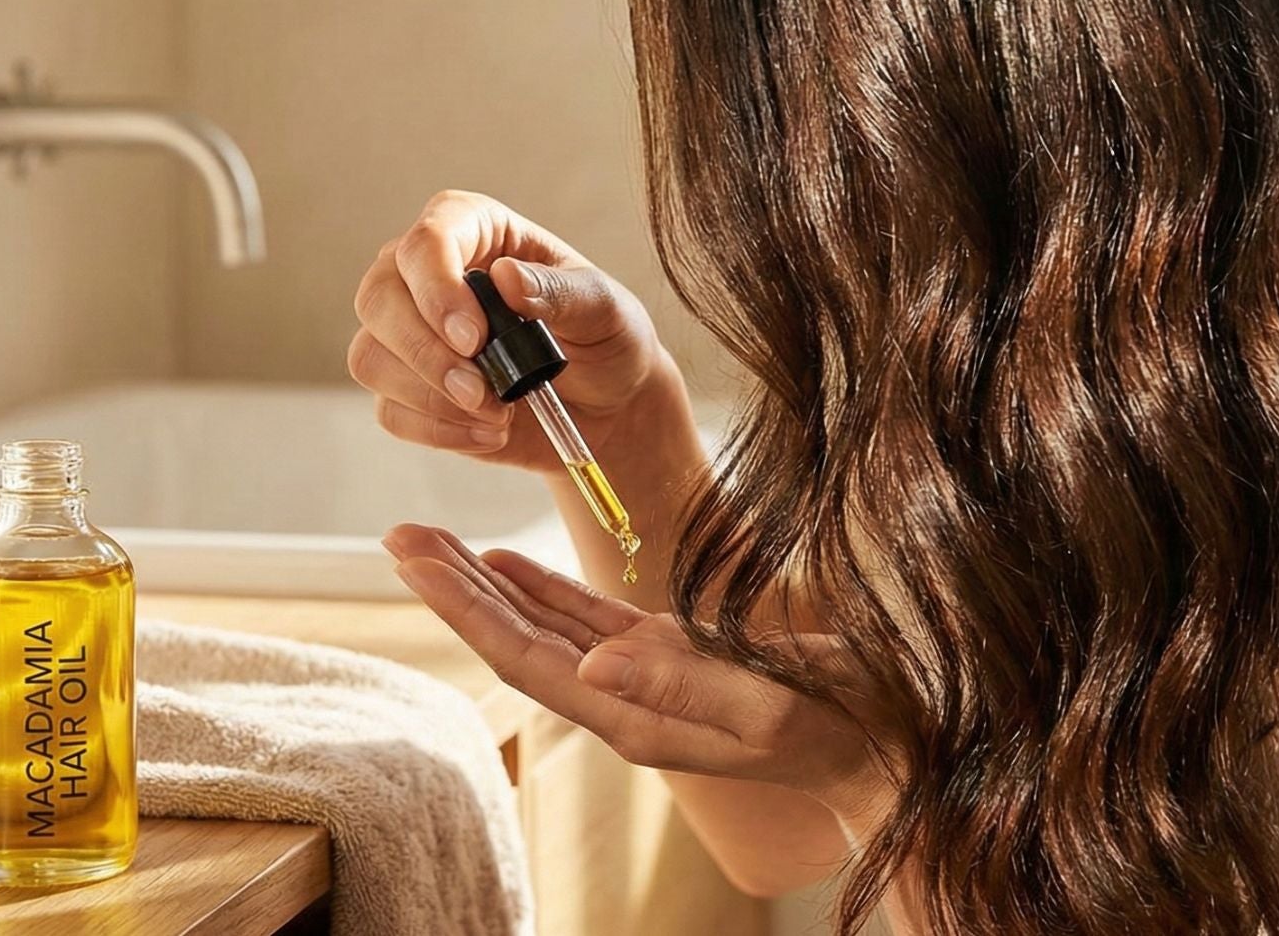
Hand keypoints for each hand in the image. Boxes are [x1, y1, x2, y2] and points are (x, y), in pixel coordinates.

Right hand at [349, 191, 684, 472]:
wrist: (606, 404)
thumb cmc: (604, 338)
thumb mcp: (604, 309)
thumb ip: (559, 292)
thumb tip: (507, 278)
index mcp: (473, 230)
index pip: (425, 241)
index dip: (437, 288)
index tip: (474, 339)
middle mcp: (424, 274)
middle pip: (378, 298)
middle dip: (426, 353)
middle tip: (482, 391)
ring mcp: (407, 331)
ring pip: (371, 357)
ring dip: (430, 397)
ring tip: (497, 415)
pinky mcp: (406, 388)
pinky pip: (391, 410)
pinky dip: (439, 430)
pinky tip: (488, 432)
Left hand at [383, 524, 894, 826]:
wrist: (884, 744)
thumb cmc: (838, 725)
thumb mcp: (766, 703)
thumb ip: (684, 683)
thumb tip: (594, 661)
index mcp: (633, 715)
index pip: (525, 659)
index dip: (465, 609)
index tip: (411, 562)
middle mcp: (623, 700)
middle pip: (515, 640)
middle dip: (452, 588)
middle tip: (395, 535)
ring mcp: (642, 678)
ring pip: (540, 625)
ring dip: (482, 583)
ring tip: (427, 540)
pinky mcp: (669, 656)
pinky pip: (584, 618)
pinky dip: (538, 588)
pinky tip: (502, 562)